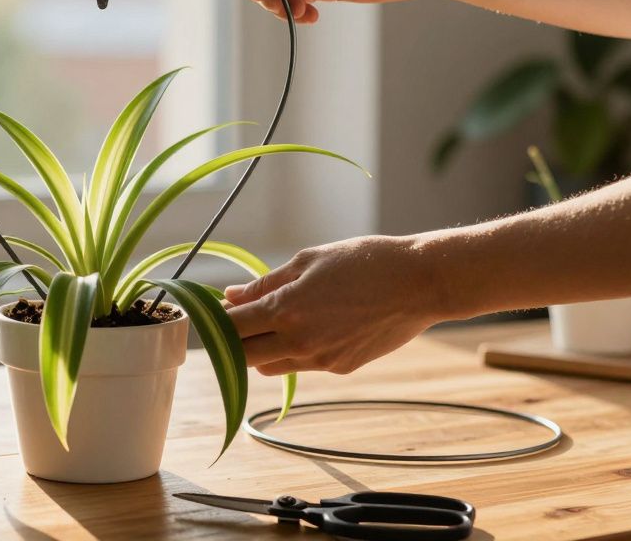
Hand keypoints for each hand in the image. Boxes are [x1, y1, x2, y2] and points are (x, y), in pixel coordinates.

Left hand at [225, 236, 447, 375]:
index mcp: (287, 310)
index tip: (210, 312)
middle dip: (232, 340)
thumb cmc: (365, 261)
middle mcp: (300, 341)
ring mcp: (321, 359)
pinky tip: (308, 327)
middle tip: (235, 320)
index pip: (231, 327)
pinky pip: (301, 365)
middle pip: (242, 355)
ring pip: (269, 366)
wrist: (420, 283)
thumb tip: (231, 296)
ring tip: (271, 322)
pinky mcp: (340, 368)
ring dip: (260, 348)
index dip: (215, 321)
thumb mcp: (309, 261)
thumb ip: (266, 283)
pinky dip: (292, 351)